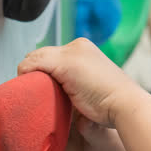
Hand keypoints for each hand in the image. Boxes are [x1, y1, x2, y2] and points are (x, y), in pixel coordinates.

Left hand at [19, 38, 139, 127]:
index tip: (41, 90)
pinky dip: (25, 75)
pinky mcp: (64, 63)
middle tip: (33, 93)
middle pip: (40, 55)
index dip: (42, 72)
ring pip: (34, 58)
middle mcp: (77, 46)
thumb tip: (56, 92)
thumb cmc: (111, 104)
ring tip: (31, 95)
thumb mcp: (90, 87)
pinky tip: (28, 90)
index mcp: (84, 49)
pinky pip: (32, 64)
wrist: (126, 105)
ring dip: (29, 75)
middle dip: (34, 72)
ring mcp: (71, 52)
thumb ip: (74, 83)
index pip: (50, 55)